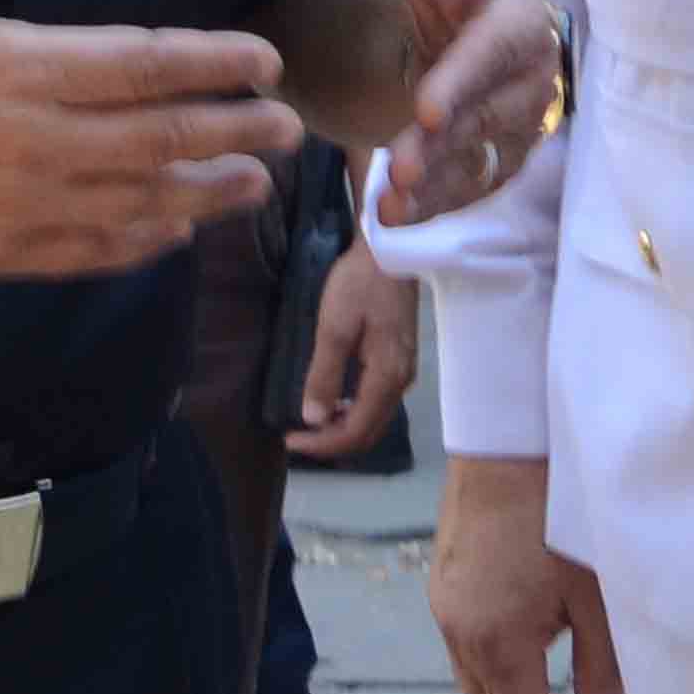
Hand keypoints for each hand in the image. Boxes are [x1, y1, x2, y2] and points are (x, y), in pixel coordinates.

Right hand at [0, 0, 303, 282]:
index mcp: (19, 65)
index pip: (145, 63)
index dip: (214, 62)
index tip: (264, 60)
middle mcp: (36, 140)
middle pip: (163, 136)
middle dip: (237, 129)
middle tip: (293, 128)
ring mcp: (19, 203)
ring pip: (139, 201)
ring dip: (206, 192)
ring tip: (257, 183)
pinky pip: (87, 251)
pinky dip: (138, 242)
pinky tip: (169, 235)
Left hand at [284, 243, 418, 460]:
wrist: (392, 249)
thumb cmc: (360, 284)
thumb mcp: (334, 326)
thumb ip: (324, 374)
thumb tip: (313, 418)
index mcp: (386, 377)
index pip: (354, 431)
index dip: (322, 444)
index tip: (289, 440)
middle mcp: (402, 382)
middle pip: (368, 431)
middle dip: (332, 442)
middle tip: (297, 438)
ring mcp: (404, 371)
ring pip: (375, 419)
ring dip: (343, 428)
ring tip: (310, 424)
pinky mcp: (400, 359)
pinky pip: (378, 401)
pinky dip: (354, 411)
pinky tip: (334, 401)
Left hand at [371, 0, 560, 227]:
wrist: (464, 22)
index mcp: (519, 21)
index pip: (493, 54)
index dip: (462, 83)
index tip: (424, 111)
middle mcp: (532, 79)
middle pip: (486, 116)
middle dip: (442, 146)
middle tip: (398, 171)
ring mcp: (520, 125)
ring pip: (482, 161)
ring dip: (438, 188)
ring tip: (390, 208)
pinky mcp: (502, 158)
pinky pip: (473, 188)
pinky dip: (437, 207)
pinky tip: (396, 222)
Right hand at [430, 451, 621, 693]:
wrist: (507, 438)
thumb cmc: (560, 510)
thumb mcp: (597, 596)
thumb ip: (602, 670)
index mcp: (494, 643)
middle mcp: (457, 634)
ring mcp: (444, 609)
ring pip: (478, 689)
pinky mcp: (445, 585)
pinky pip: (470, 653)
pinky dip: (507, 673)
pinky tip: (545, 647)